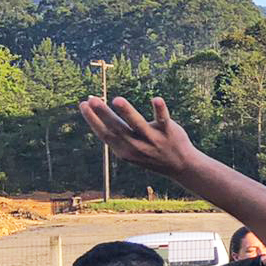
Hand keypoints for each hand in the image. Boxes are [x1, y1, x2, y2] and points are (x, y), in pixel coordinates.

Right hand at [78, 97, 199, 178]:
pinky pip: (163, 120)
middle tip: (91, 99)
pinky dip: (160, 109)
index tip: (83, 104)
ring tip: (116, 100)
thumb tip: (99, 113)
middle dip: (103, 114)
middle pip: (117, 128)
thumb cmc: (151, 154)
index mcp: (124, 150)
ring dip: (127, 112)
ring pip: (138, 125)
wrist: (182, 167)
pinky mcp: (169, 132)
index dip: (92, 120)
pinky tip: (156, 99)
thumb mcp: (131, 149)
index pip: (105, 134)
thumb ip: (117, 134)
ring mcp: (153, 140)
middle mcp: (137, 146)